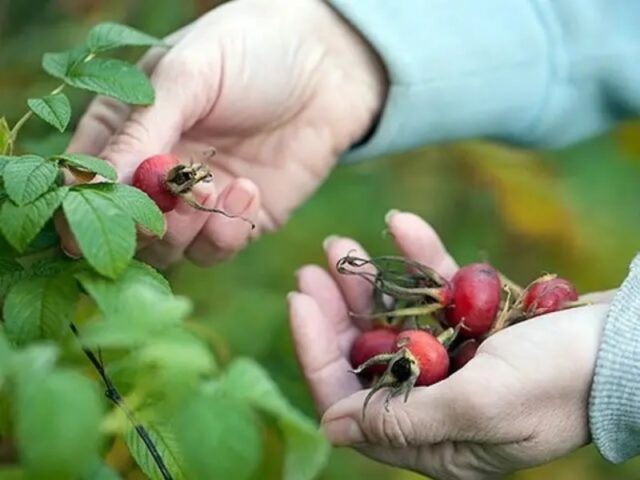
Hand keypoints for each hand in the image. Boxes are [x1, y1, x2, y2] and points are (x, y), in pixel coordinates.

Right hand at [63, 0, 386, 266]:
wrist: (328, 66)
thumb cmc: (251, 51)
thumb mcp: (187, 75)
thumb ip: (141, 130)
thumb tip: (89, 184)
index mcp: (126, 127)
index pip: (85, 179)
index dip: (81, 205)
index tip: (92, 217)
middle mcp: (156, 171)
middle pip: (123, 227)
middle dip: (142, 222)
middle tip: (172, 196)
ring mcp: (197, 200)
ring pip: (166, 249)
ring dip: (184, 229)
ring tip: (214, 189)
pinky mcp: (239, 220)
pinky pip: (214, 250)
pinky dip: (225, 233)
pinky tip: (247, 192)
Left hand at [288, 211, 608, 479]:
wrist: (631, 345)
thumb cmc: (560, 381)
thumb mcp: (480, 406)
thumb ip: (403, 419)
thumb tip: (331, 427)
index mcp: (433, 438)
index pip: (353, 401)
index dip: (319, 352)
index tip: (299, 301)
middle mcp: (439, 403)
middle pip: (368, 357)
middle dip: (337, 312)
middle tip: (313, 268)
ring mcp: (458, 361)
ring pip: (395, 320)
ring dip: (370, 281)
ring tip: (340, 244)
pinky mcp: (478, 325)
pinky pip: (437, 292)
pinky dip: (420, 260)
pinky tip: (401, 224)